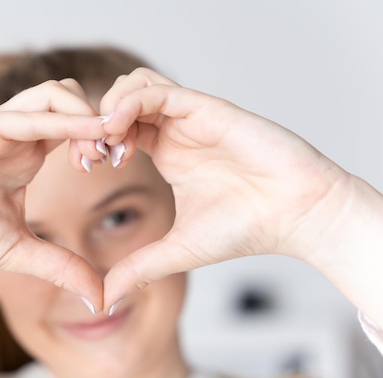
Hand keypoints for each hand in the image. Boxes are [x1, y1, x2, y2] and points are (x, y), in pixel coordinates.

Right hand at [0, 79, 106, 304]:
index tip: (118, 163)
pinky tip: (86, 136)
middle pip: (73, 99)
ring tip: (98, 150)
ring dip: (86, 114)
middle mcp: (18, 134)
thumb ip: (61, 267)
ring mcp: (0, 127)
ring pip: (55, 94)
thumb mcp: (19, 250)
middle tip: (113, 154)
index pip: (78, 126)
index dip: (104, 137)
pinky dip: (61, 120)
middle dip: (102, 120)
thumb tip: (100, 297)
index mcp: (29, 154)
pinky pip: (27, 114)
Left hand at [99, 68, 351, 308]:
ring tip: (107, 142)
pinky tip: (117, 128)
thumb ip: (139, 268)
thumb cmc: (248, 228)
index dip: (92, 140)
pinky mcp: (208, 109)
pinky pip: (159, 90)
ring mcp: (191, 117)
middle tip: (90, 154)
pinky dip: (130, 102)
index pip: (117, 128)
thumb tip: (104, 299)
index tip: (85, 167)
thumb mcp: (178, 250)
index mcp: (167, 152)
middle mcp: (175, 130)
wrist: (297, 215)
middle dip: (94, 121)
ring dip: (110, 106)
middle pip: (120, 99)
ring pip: (136, 84)